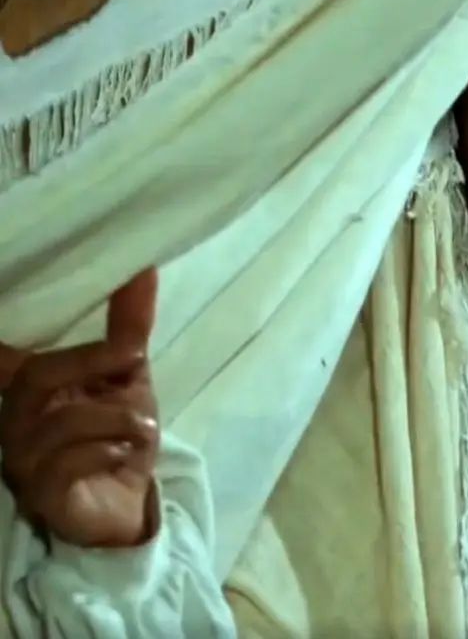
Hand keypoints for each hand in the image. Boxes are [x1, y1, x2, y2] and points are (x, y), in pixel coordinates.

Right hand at [0, 269, 160, 547]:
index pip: (7, 355)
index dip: (13, 338)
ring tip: (146, 423)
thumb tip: (144, 267)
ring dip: (113, 416)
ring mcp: (25, 462)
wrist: (128, 506)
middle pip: (32, 379)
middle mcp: (16, 422)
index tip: (49, 294)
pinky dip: (104, 451)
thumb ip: (128, 327)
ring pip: (56, 425)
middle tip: (133, 356)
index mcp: (30, 388)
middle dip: (87, 361)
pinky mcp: (45, 497)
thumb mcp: (128, 376)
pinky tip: (128, 450)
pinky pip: (64, 467)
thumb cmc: (117, 436)